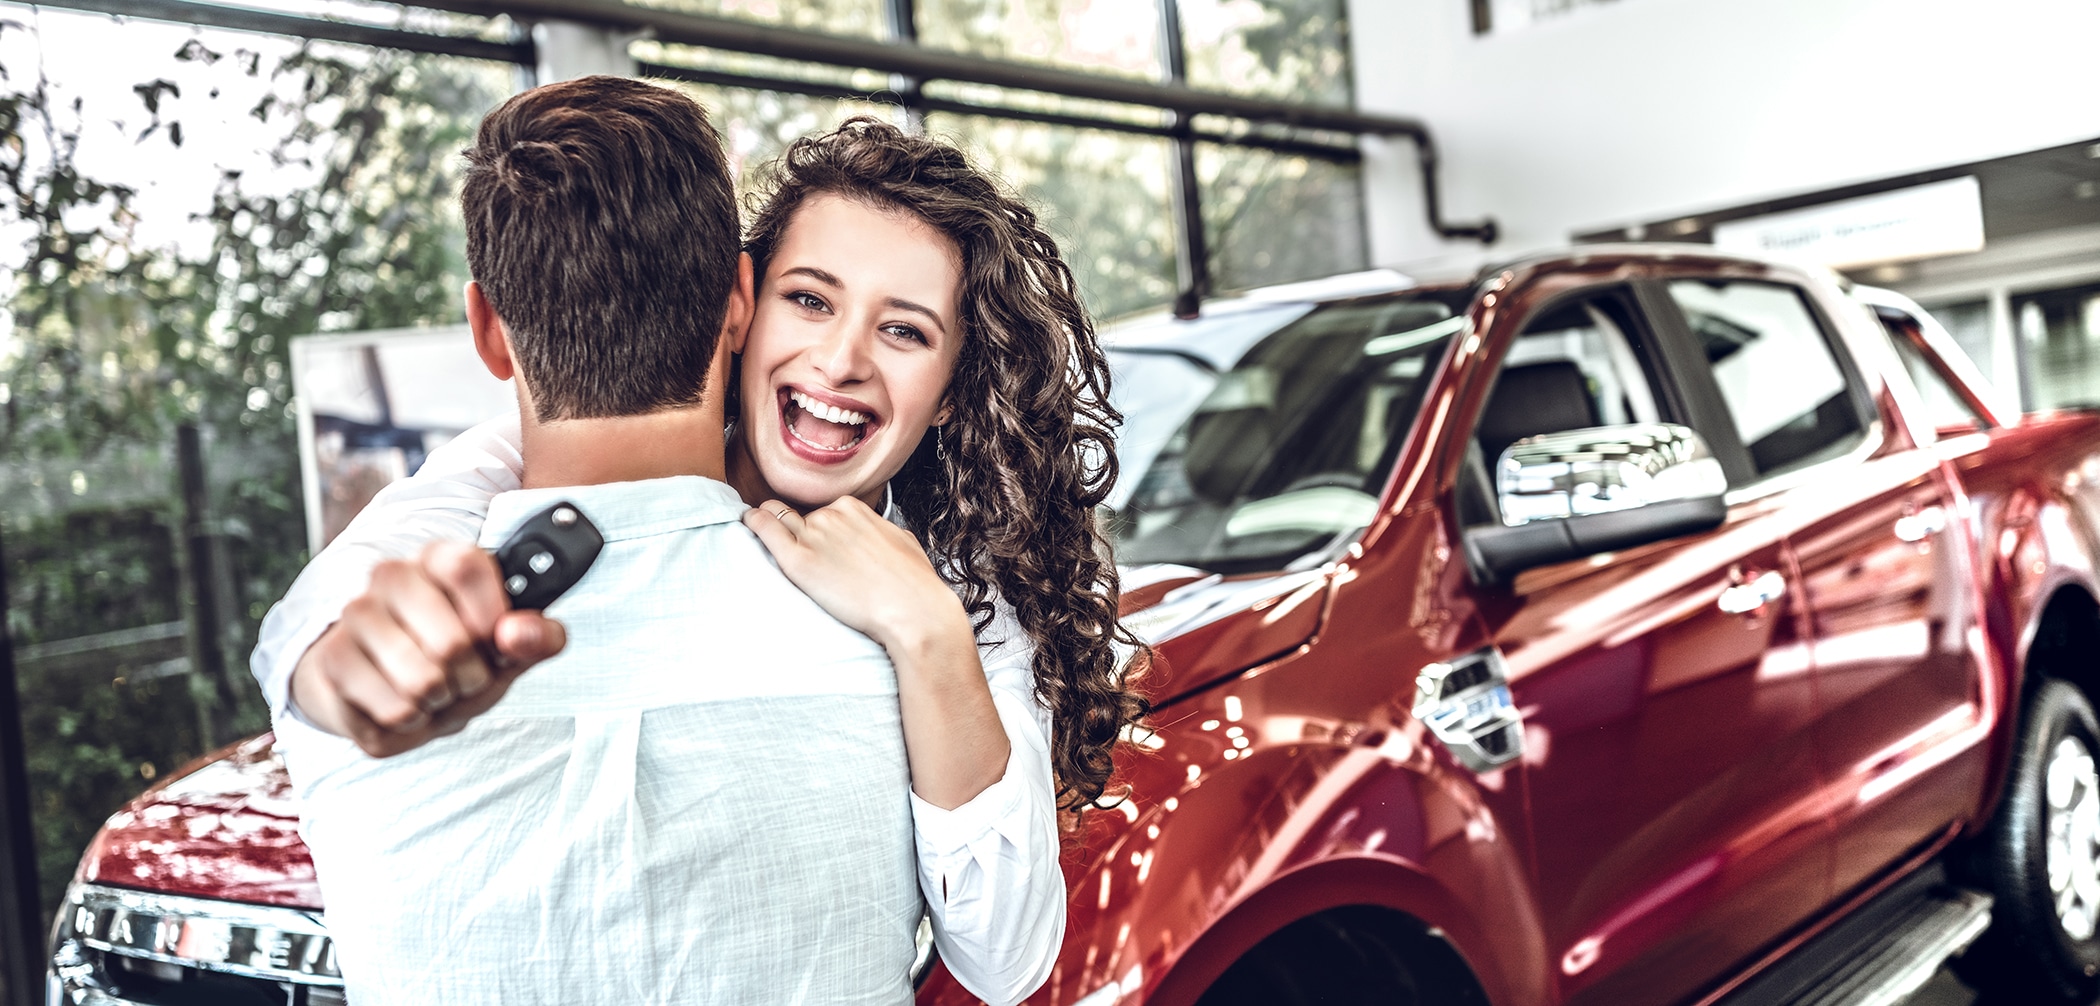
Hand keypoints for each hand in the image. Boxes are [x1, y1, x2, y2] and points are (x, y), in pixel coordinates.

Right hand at [289, 540, 566, 756]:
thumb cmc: (459, 659)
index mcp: (438, 557)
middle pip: (453, 642)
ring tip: (436, 692)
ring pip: (422, 682)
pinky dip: (413, 723)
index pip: (466, 568)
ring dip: (441, 703)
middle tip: (465, 676)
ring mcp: (354, 617)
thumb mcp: (509, 646)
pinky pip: (394, 712)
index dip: (492, 619)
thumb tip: (520, 634)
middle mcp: (390, 576)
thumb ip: (537, 637)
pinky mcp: (332, 663)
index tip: (497, 641)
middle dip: (473, 677)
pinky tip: (407, 706)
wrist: (391, 687)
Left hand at [745, 496, 1008, 807]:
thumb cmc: (914, 584)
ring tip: (758, 532)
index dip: (818, 529)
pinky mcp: (798, 560)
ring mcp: (813, 536)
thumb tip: (877, 535)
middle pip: (801, 518)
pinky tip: (747, 523)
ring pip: (778, 520)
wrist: (914, 611)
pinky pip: (764, 530)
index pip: (824, 512)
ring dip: (770, 525)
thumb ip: (881, 533)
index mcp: (854, 508)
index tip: (816, 543)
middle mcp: (831, 516)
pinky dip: (753, 523)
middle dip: (795, 531)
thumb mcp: (903, 543)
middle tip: (792, 550)